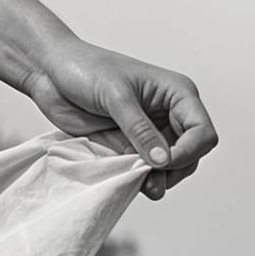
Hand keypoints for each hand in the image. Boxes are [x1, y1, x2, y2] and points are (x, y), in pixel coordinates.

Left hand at [24, 42, 218, 200]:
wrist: (52, 72)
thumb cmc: (85, 69)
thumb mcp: (116, 97)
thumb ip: (139, 130)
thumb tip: (162, 160)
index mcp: (177, 94)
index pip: (202, 133)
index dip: (187, 153)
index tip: (160, 163)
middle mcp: (170, 114)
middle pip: (192, 154)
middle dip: (174, 170)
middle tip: (148, 179)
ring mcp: (151, 132)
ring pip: (172, 167)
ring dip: (160, 179)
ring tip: (141, 185)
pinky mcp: (130, 145)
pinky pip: (146, 170)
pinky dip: (142, 179)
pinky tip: (129, 181)